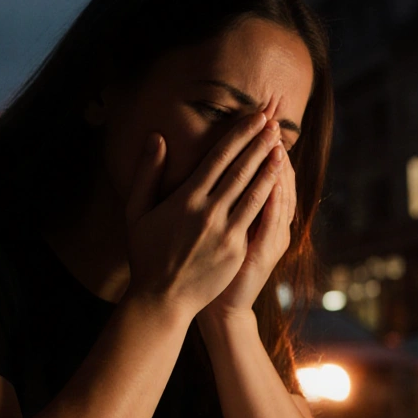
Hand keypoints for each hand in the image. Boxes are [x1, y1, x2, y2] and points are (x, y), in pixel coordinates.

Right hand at [122, 113, 283, 319]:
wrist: (162, 299)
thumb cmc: (146, 253)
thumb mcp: (136, 211)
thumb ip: (147, 172)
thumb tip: (156, 137)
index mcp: (185, 199)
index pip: (218, 158)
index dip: (239, 135)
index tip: (254, 118)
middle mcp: (208, 212)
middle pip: (240, 170)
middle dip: (259, 144)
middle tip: (274, 123)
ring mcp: (225, 232)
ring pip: (254, 192)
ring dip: (269, 166)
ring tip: (281, 146)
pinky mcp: (237, 249)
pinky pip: (257, 218)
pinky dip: (270, 197)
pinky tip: (278, 183)